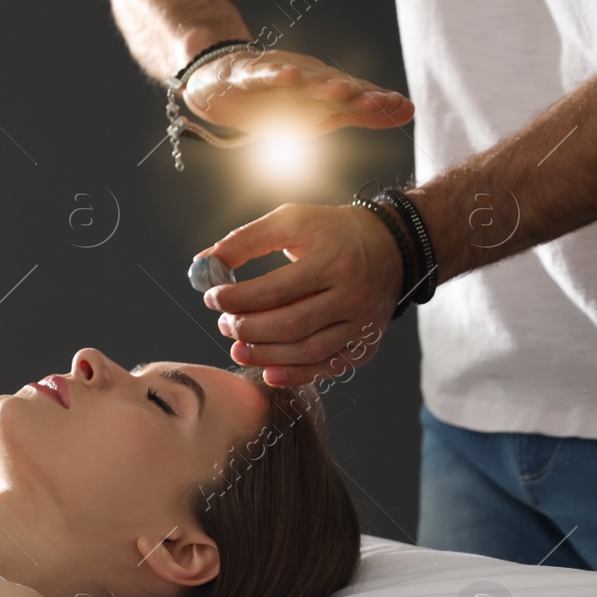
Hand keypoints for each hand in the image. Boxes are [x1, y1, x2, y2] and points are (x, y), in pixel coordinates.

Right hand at [183, 49, 413, 134]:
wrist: (224, 82)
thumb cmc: (278, 98)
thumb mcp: (322, 113)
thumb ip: (363, 113)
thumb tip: (409, 110)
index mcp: (324, 92)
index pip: (355, 97)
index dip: (378, 103)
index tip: (404, 108)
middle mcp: (306, 79)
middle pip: (333, 88)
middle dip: (357, 95)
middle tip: (380, 101)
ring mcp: (277, 75)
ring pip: (301, 81)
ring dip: (321, 84)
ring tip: (342, 90)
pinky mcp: (247, 74)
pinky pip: (261, 74)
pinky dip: (274, 73)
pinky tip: (288, 75)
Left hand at [194, 204, 406, 386]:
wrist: (393, 245)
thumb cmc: (333, 231)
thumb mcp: (291, 221)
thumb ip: (245, 241)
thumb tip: (203, 264)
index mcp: (333, 260)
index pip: (274, 290)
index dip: (236, 299)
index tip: (212, 298)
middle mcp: (352, 294)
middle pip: (290, 325)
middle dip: (248, 330)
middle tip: (224, 325)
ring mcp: (362, 324)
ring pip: (307, 352)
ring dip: (265, 356)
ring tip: (237, 348)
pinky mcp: (366, 344)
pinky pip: (329, 367)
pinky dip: (296, 375)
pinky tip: (268, 372)